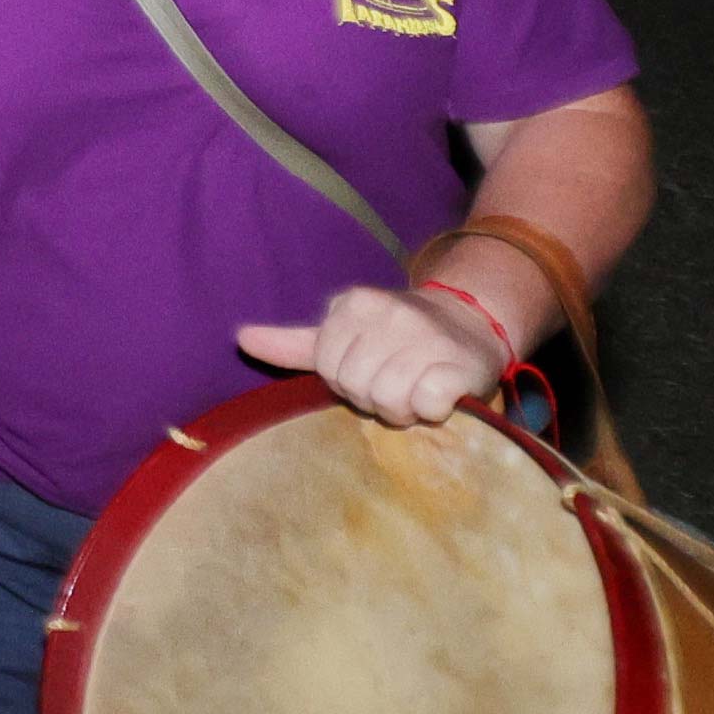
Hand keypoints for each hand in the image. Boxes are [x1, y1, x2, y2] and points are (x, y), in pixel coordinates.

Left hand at [237, 284, 502, 428]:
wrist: (472, 326)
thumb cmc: (398, 338)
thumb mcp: (345, 335)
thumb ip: (296, 343)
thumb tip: (241, 339)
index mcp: (354, 304)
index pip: (326, 368)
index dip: (347, 381)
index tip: (371, 369)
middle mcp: (390, 312)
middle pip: (354, 386)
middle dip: (373, 396)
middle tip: (396, 382)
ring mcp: (426, 336)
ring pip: (387, 399)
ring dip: (402, 407)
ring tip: (417, 389)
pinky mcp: (458, 364)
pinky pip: (425, 403)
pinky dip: (430, 409)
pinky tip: (440, 395)